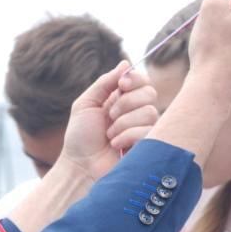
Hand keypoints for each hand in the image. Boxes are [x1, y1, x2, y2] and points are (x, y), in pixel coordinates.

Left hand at [58, 61, 157, 181]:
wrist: (80, 167)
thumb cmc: (80, 138)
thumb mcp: (86, 104)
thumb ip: (105, 82)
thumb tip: (125, 63)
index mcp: (122, 101)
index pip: (142, 81)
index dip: (135, 79)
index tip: (121, 86)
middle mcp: (136, 113)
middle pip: (150, 93)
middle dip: (127, 102)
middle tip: (110, 116)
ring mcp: (144, 130)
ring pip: (150, 112)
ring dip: (124, 123)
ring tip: (109, 136)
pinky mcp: (149, 147)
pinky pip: (148, 131)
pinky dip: (127, 136)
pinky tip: (116, 146)